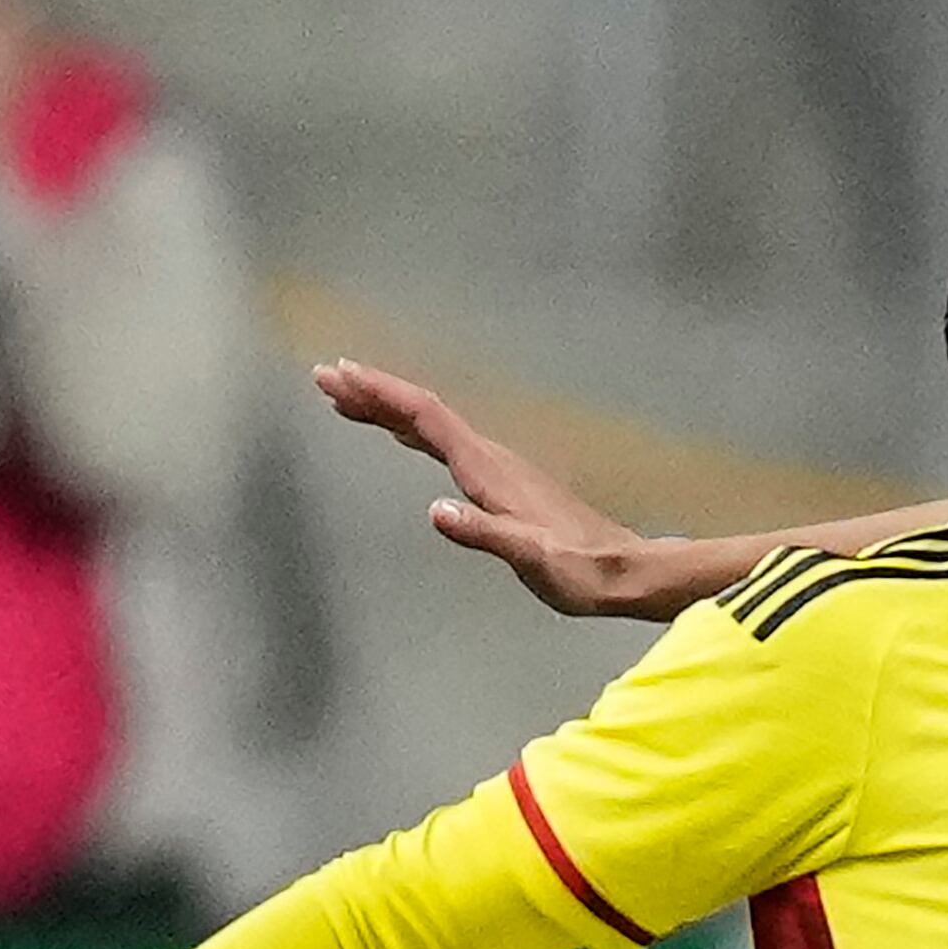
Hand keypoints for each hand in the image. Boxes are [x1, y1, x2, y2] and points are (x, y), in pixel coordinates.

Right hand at [311, 358, 678, 616]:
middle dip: (374, 393)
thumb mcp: (532, 558)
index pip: (429, 419)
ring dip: (389, 409)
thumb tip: (437, 511)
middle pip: (424, 413)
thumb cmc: (579, 570)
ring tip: (346, 397)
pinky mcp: (501, 484)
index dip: (384, 396)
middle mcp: (491, 459)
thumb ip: (485, 534)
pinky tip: (402, 436)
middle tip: (326, 377)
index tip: (342, 377)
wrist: (621, 571)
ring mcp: (497, 468)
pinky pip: (445, 444)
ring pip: (433, 426)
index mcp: (489, 470)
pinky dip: (414, 432)